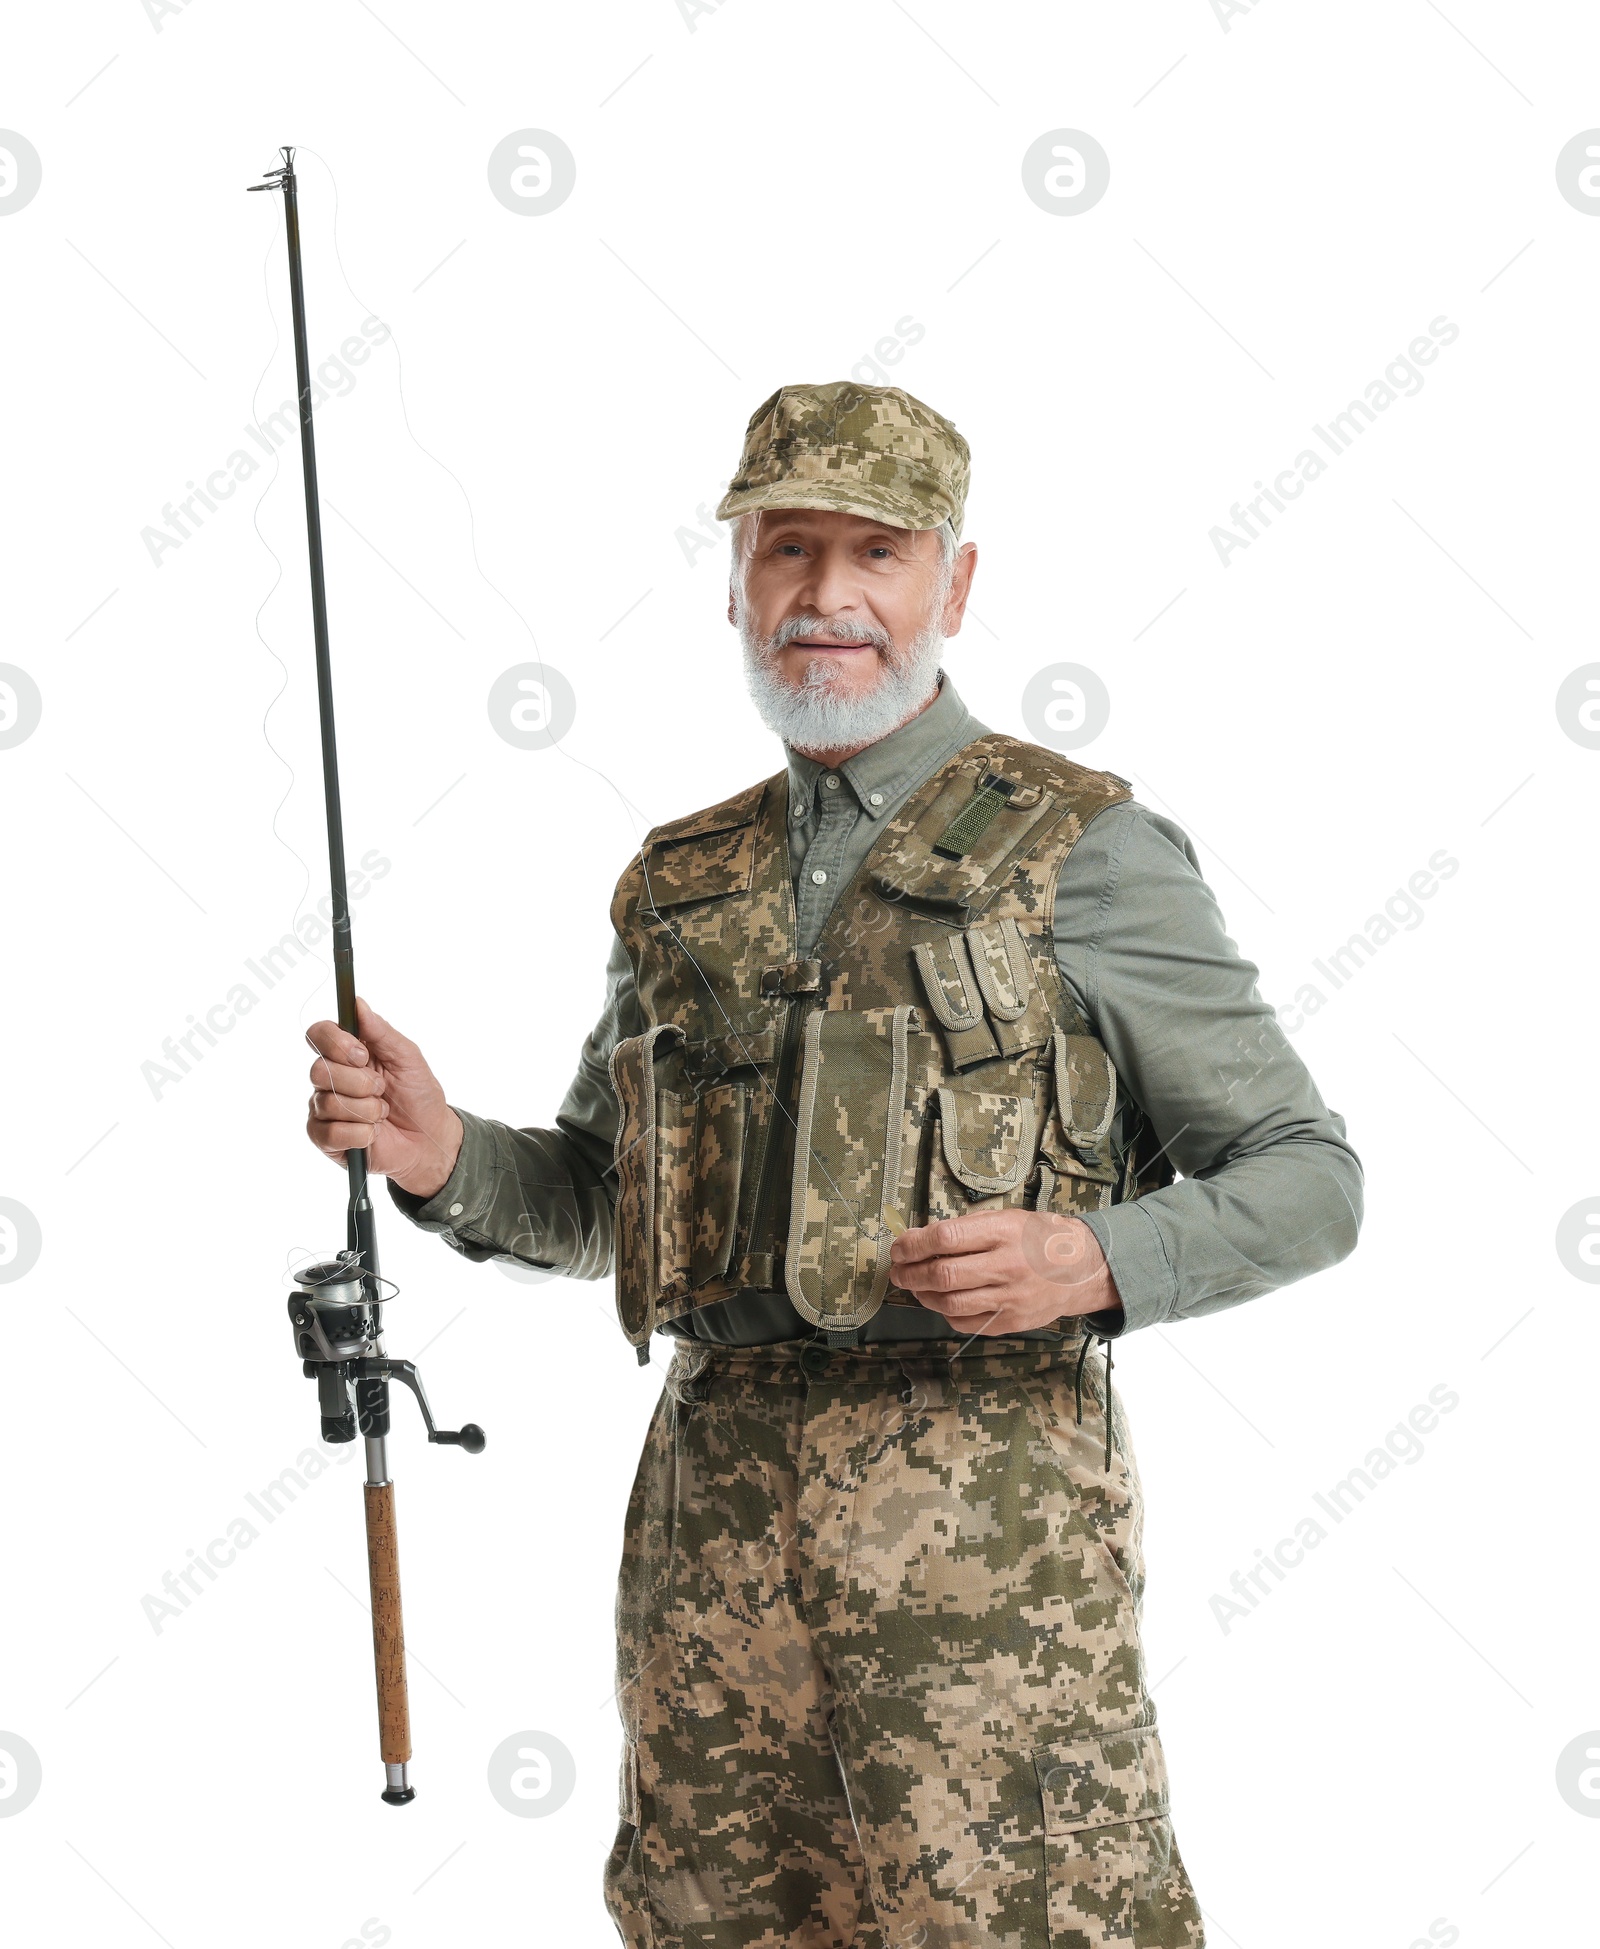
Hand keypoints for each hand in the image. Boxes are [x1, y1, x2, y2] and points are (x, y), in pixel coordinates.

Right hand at [305, 997, 462, 1199]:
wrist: (430, 1138)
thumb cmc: (419, 1095)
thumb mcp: (408, 1057)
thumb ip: (381, 1031)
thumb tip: (358, 1003)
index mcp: (346, 1053)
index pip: (318, 1035)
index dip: (335, 1043)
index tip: (362, 1055)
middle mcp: (330, 1078)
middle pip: (318, 1070)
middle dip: (359, 1082)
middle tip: (381, 1089)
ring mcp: (324, 1109)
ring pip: (328, 1102)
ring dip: (367, 1110)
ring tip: (383, 1113)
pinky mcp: (325, 1139)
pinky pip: (331, 1133)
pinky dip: (361, 1133)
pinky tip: (374, 1133)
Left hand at [888, 1209, 1120, 1336]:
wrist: (1082, 1268)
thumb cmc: (1038, 1237)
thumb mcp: (1005, 1219)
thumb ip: (964, 1229)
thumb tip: (917, 1239)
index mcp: (1002, 1231)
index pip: (945, 1237)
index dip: (913, 1244)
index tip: (899, 1247)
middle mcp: (1006, 1265)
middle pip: (943, 1274)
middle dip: (909, 1273)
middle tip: (897, 1270)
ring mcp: (1009, 1298)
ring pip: (950, 1303)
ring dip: (922, 1295)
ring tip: (914, 1285)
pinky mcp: (1010, 1322)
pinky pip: (965, 1322)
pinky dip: (945, 1312)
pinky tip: (940, 1301)